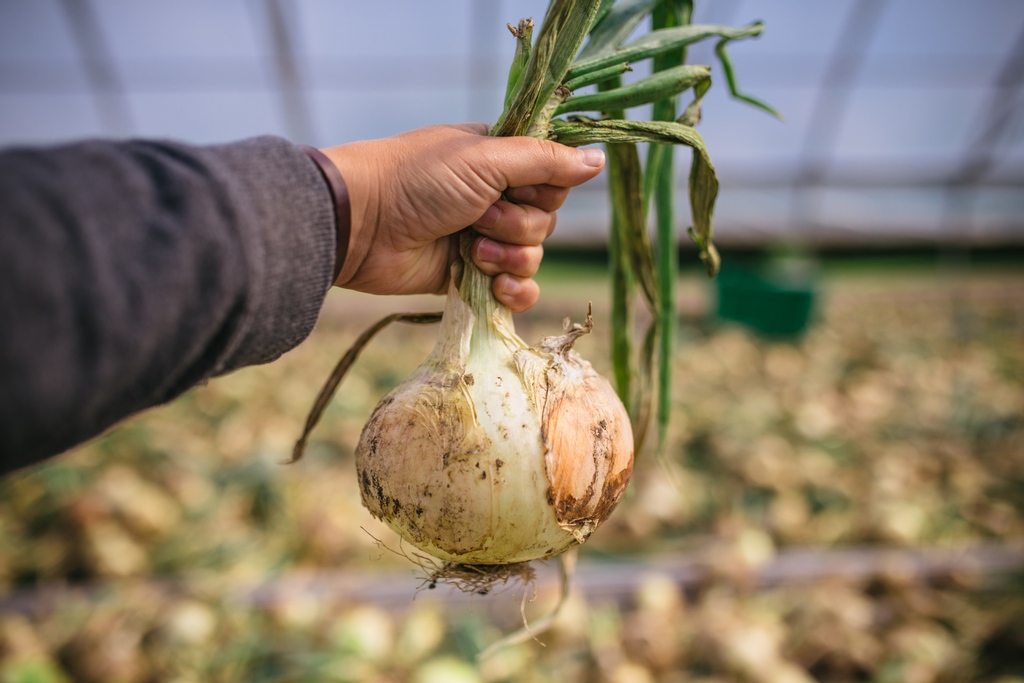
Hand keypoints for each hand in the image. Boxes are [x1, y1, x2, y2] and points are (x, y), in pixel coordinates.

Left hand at [320, 124, 604, 310]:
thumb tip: (600, 159)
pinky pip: (519, 289)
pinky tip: (495, 286)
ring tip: (470, 250)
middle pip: (546, 219)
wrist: (363, 226)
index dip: (545, 187)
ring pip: (533, 256)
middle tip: (479, 216)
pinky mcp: (472, 278)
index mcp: (499, 160)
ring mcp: (483, 238)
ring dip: (508, 257)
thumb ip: (545, 160)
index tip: (520, 185)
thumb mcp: (486, 159)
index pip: (553, 176)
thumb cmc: (418, 179)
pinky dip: (514, 291)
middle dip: (518, 224)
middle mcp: (494, 196)